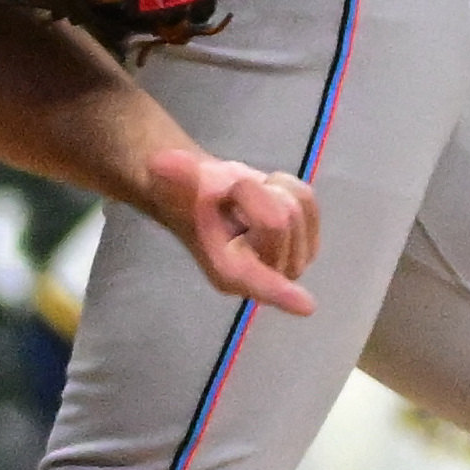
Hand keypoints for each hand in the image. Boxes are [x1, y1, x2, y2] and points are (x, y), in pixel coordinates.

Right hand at [141, 145, 320, 314]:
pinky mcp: (306, 243)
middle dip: (253, 194)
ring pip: (297, 208)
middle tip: (229, 197)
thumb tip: (160, 162)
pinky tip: (266, 193)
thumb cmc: (187, 198)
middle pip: (278, 222)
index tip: (307, 306)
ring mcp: (289, 261)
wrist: (203, 195)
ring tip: (245, 197)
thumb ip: (174, 176)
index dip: (281, 292)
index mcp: (228, 272)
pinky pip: (309, 200)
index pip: (258, 280)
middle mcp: (262, 275)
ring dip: (270, 189)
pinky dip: (286, 185)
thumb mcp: (176, 184)